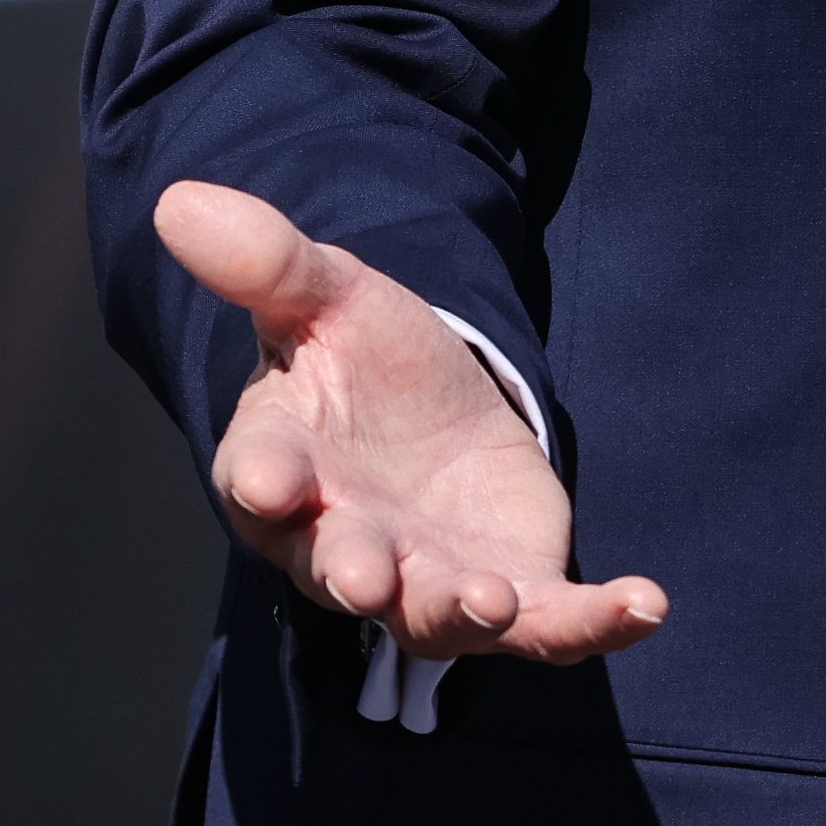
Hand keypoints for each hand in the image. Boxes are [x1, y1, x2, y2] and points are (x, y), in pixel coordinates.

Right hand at [160, 180, 667, 670]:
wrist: (438, 412)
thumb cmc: (362, 361)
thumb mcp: (327, 294)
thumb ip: (267, 261)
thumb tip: (181, 200)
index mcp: (284, 465)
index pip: (260, 477)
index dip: (263, 482)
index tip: (269, 481)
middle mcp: (345, 538)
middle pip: (339, 568)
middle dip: (353, 572)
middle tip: (365, 576)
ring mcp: (426, 578)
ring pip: (434, 617)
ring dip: (460, 612)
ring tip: (491, 599)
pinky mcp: (510, 594)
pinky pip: (549, 625)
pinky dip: (593, 625)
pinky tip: (644, 605)